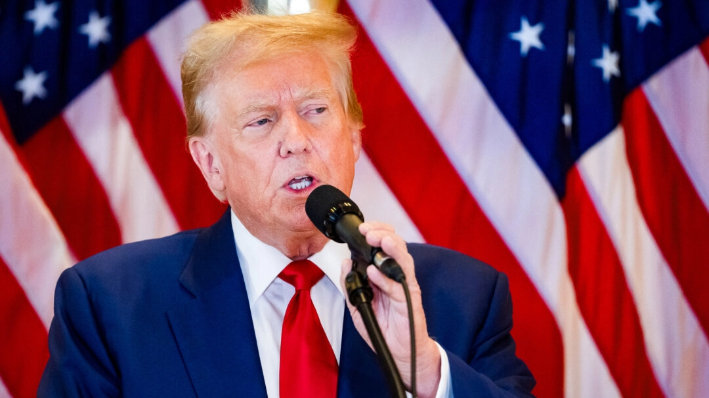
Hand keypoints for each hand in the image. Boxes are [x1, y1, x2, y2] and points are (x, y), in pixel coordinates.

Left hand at [340, 222, 440, 397]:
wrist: (400, 352)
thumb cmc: (383, 327)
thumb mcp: (359, 304)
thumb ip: (350, 284)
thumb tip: (345, 264)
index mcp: (386, 273)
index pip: (383, 244)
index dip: (375, 232)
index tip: (361, 228)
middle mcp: (397, 276)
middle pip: (395, 245)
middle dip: (382, 234)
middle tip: (368, 231)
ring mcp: (405, 287)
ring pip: (403, 259)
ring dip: (390, 247)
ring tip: (377, 240)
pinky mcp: (409, 301)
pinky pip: (398, 287)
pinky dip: (385, 278)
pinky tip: (375, 272)